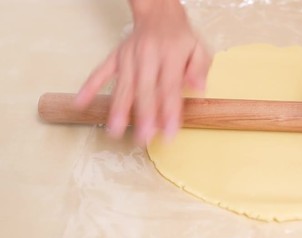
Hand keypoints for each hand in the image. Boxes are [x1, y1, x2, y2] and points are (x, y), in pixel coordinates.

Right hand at [75, 0, 210, 144]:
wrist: (158, 13)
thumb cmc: (180, 36)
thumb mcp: (199, 48)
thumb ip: (199, 69)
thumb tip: (198, 88)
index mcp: (170, 55)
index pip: (169, 88)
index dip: (169, 112)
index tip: (169, 133)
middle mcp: (147, 56)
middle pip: (144, 90)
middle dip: (143, 115)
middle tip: (142, 138)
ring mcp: (128, 57)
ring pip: (123, 85)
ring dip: (118, 109)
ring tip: (114, 131)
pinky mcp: (115, 57)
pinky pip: (101, 72)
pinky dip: (90, 87)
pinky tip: (81, 103)